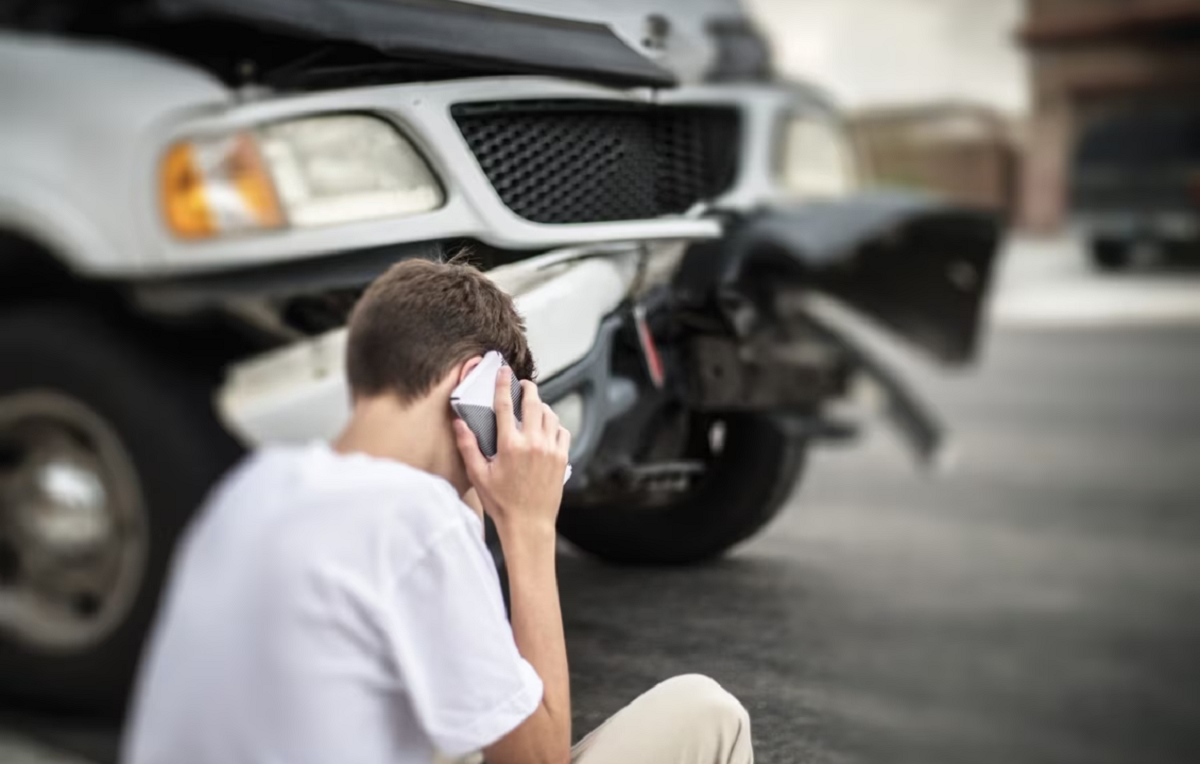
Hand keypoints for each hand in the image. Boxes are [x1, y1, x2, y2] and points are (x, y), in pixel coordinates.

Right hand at [453, 367, 570, 534]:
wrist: (529, 525)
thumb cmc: (502, 503)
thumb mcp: (478, 475)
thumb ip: (468, 446)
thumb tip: (458, 423)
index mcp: (510, 445)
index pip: (506, 405)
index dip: (504, 385)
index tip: (504, 372)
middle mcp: (533, 443)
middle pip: (533, 403)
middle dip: (528, 389)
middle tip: (523, 385)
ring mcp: (550, 450)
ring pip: (550, 414)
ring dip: (541, 406)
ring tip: (533, 407)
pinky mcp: (562, 458)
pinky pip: (562, 431)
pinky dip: (555, 424)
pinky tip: (546, 428)